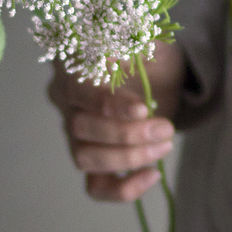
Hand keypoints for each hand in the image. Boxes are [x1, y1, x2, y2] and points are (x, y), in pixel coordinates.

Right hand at [47, 41, 183, 202]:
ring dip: (128, 158)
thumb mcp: (149, 42)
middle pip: (80, 127)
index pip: (79, 90)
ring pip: (84, 157)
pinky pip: (95, 187)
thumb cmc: (149, 56)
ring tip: (164, 144)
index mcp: (73, 68)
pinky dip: (123, 189)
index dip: (108, 104)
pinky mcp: (93, 161)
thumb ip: (137, 43)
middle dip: (126, 134)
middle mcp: (66, 102)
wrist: (161, 77)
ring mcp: (76, 134)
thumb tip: (126, 51)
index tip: (142, 109)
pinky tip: (153, 174)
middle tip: (165, 128)